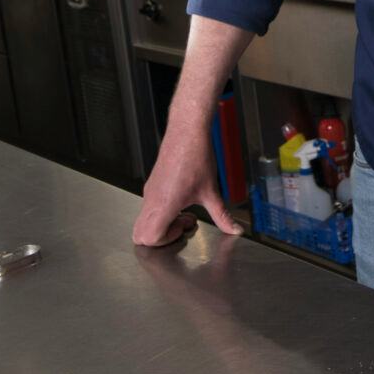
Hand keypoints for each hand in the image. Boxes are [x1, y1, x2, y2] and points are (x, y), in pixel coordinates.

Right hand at [131, 127, 240, 247]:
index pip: (149, 237)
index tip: (184, 229)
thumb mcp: (211, 192)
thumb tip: (234, 230)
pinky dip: (161, 213)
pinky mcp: (151, 186)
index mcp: (164, 204)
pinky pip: (148, 208)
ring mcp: (149, 192)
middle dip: (161, 237)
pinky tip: (181, 202)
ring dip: (162, 224)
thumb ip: (222, 216)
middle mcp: (152, 200)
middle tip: (181, 225)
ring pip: (142, 221)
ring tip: (183, 213)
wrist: (186, 132)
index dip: (166, 240)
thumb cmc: (195, 157)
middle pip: (139, 234)